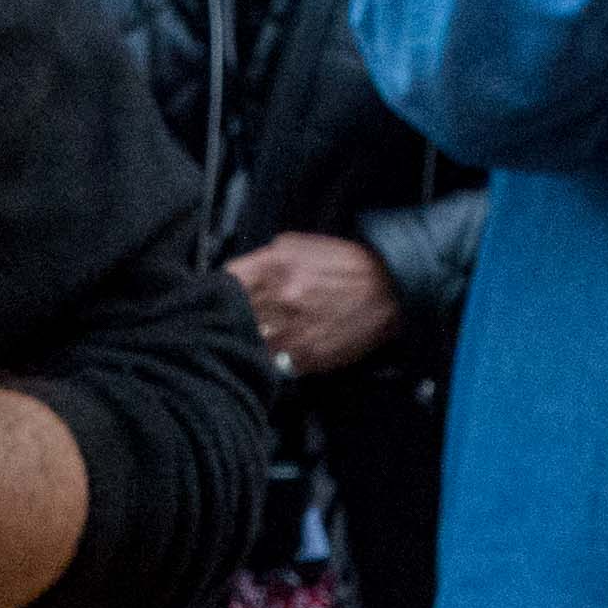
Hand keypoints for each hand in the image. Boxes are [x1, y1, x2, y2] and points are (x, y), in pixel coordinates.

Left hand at [228, 232, 402, 378]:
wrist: (389, 292)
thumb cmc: (346, 266)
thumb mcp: (300, 245)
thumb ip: (264, 257)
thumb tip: (237, 274)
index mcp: (275, 267)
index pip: (225, 282)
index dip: (218, 289)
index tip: (219, 295)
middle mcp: (280, 299)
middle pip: (232, 316)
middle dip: (232, 316)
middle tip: (236, 318)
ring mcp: (292, 331)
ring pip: (249, 342)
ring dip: (249, 340)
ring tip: (259, 335)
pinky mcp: (306, 358)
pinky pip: (272, 362)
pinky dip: (271, 357)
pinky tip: (279, 348)